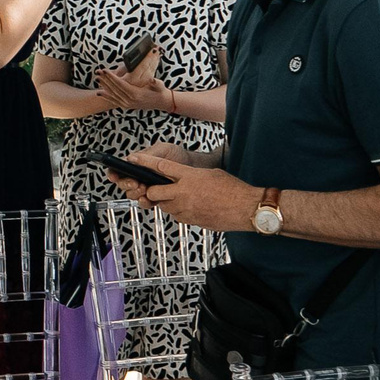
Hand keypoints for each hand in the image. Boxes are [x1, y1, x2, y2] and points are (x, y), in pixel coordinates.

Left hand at [92, 48, 173, 113]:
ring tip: (96, 79)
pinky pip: (114, 100)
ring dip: (104, 86)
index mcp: (135, 94)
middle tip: (97, 72)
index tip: (105, 71)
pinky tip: (99, 92)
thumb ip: (156, 83)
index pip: (120, 84)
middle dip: (105, 79)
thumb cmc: (160, 91)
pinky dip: (106, 96)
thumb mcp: (159, 85)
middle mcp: (129, 100)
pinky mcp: (126, 105)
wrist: (161, 102)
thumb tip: (153, 80)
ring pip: (112, 94)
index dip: (111, 77)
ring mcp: (127, 104)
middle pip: (114, 88)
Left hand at [117, 147, 258, 229]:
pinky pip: (177, 216)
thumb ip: (191, 175)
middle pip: (153, 192)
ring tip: (183, 198)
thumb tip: (181, 178)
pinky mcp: (190, 221)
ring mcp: (185, 209)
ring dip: (168, 202)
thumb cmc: (233, 189)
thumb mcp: (211, 174)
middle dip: (152, 191)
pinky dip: (179, 212)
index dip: (144, 162)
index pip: (160, 166)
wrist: (247, 208)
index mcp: (189, 176)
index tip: (132, 158)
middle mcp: (183, 192)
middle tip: (158, 189)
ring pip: (164, 206)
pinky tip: (193, 208)